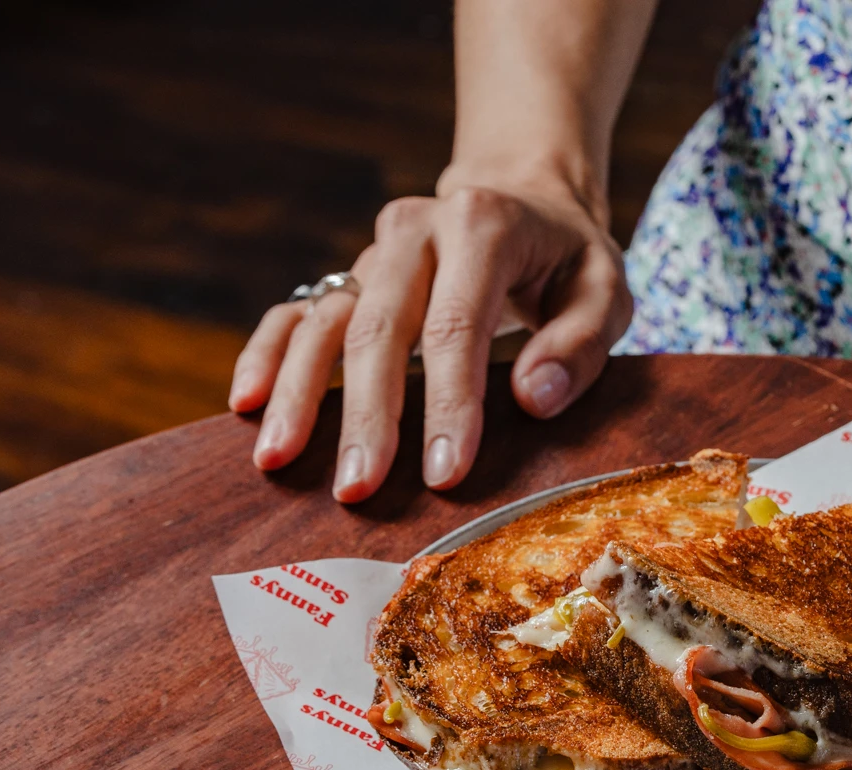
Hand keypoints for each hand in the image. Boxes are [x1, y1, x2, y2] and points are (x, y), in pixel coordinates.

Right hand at [229, 174, 631, 498]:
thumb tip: (533, 399)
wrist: (525, 199)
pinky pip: (296, 313)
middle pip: (379, 329)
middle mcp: (415, 230)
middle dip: (367, 415)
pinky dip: (267, 355)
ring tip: (278, 461)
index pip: (456, 327)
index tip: (444, 475)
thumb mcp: (605, 288)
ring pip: (325, 322)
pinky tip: (246, 404)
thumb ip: (580, 342)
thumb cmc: (569, 260)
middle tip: (358, 488)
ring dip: (299, 394)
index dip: (448, 404)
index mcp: (481, 224)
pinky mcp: (351, 275)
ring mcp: (374, 253)